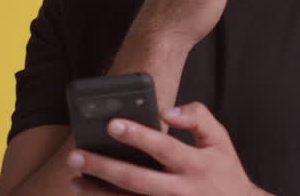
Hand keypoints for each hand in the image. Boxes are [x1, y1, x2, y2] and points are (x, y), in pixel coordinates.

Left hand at [67, 102, 272, 194]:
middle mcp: (181, 190)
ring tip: (75, 180)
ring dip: (99, 193)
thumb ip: (198, 117)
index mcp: (196, 165)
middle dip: (104, 167)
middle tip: (77, 155)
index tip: (112, 123)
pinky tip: (92, 195)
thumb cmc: (224, 173)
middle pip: (137, 179)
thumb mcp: (221, 140)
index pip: (163, 147)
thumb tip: (168, 112)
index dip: (138, 135)